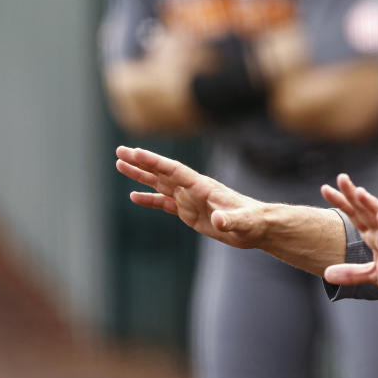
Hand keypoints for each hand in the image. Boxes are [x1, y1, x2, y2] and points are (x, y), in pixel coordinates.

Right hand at [117, 146, 268, 248]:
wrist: (258, 226)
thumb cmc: (252, 222)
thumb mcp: (242, 223)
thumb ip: (230, 221)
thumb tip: (219, 221)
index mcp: (203, 186)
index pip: (174, 170)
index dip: (155, 162)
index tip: (135, 152)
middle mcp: (193, 189)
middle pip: (162, 172)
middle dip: (141, 162)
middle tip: (119, 151)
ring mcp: (190, 199)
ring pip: (160, 183)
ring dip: (141, 175)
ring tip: (120, 165)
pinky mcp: (190, 211)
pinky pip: (165, 203)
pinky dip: (149, 198)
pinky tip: (134, 196)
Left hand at [321, 174, 377, 303]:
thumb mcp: (374, 275)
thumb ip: (352, 273)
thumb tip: (327, 273)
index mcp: (375, 236)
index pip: (356, 215)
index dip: (342, 202)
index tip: (325, 188)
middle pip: (367, 210)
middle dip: (354, 195)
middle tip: (341, 177)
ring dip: (372, 204)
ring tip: (359, 192)